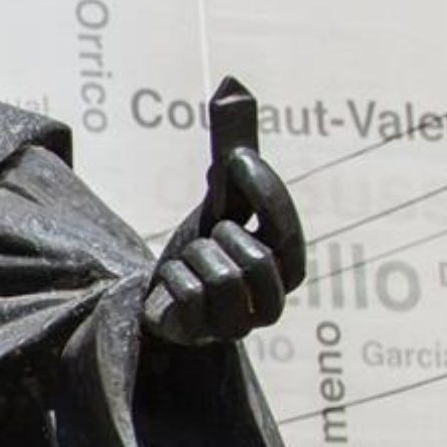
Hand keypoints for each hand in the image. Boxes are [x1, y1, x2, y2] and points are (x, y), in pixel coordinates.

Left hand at [145, 145, 305, 347]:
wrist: (158, 289)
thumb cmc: (201, 247)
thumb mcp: (220, 207)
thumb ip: (234, 168)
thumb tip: (233, 110)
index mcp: (287, 270)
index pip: (288, 235)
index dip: (264, 193)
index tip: (235, 158)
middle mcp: (269, 305)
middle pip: (258, 262)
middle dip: (223, 237)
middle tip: (210, 234)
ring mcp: (235, 326)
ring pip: (222, 281)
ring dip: (195, 256)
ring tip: (190, 258)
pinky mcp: (199, 335)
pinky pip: (189, 297)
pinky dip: (172, 276)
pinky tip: (172, 279)